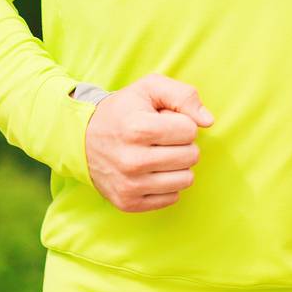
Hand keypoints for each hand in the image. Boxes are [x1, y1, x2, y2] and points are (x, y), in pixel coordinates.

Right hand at [85, 73, 213, 212]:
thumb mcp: (149, 88)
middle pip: (191, 156)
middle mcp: (132, 160)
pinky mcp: (127, 203)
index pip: (190, 130)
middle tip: (161, 139)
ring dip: (178, 166)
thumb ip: (183, 95)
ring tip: (158, 155)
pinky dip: (167, 184)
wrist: (82, 138)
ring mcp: (129, 185)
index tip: (164, 121)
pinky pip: (172, 198)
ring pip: (186, 179)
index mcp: (138, 129)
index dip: (182, 122)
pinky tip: (151, 171)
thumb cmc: (124, 110)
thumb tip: (208, 121)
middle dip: (182, 144)